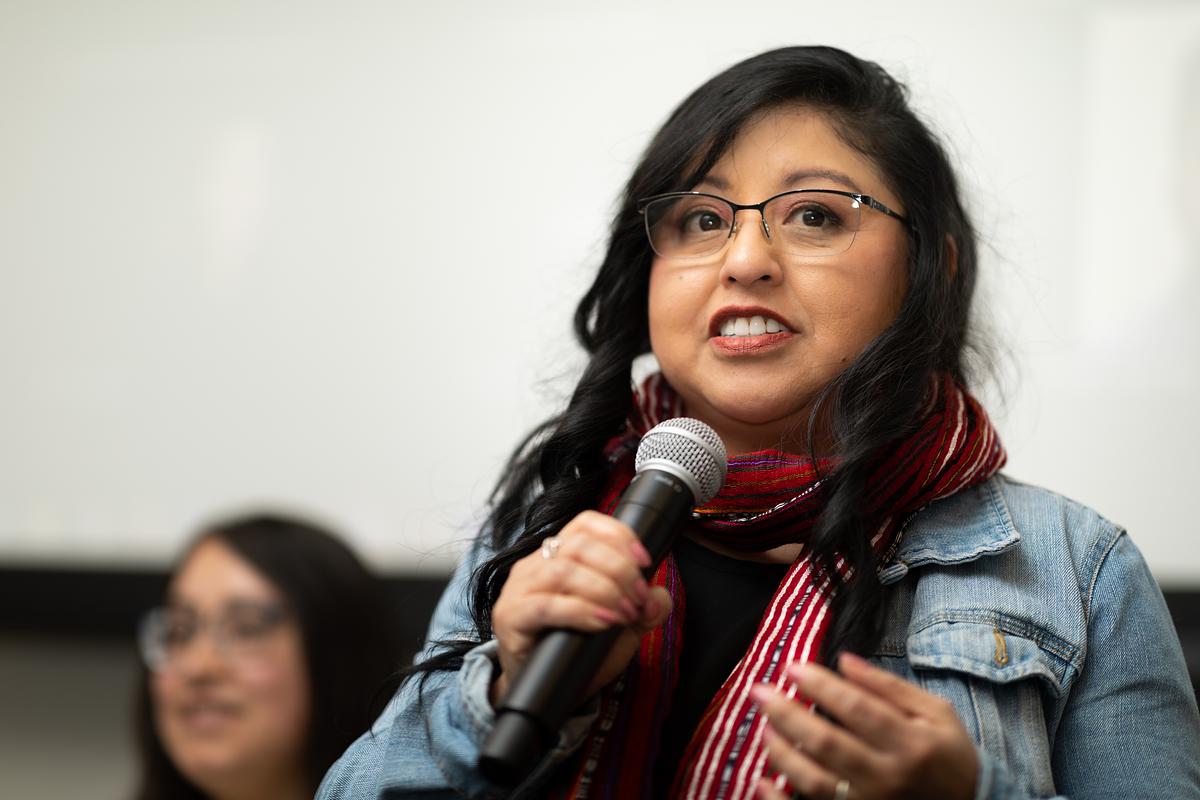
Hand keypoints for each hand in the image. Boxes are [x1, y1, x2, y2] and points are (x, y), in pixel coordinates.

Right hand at [489, 511, 673, 706]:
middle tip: (637, 599)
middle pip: (580, 545)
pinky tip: (602, 622)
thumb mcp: (620, 627)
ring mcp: (519, 588)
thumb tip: (659, 597)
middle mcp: (535, 564)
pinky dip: (580, 611)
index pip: (586, 524)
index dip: (618, 535)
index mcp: (558, 555)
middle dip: (619, 569)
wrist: (545, 691)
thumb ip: (644, 609)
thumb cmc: (576, 649)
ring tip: (623, 613)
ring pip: (563, 570)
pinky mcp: (511, 616)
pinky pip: (545, 605)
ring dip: (603, 589)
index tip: (645, 562)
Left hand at [752, 652, 977, 799]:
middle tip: (759, 692)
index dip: (821, 687)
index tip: (792, 668)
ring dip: (781, 754)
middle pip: (828, 744)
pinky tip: (761, 782)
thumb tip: (844, 660)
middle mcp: (888, 777)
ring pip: (815, 782)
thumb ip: (888, 687)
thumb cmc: (948, 754)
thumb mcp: (934, 712)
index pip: (857, 710)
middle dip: (787, 715)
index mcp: (910, 743)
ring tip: (764, 728)